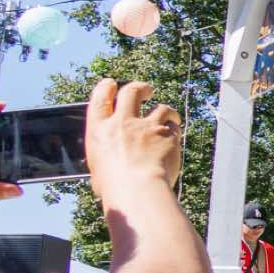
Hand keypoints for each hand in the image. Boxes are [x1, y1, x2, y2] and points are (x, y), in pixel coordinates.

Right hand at [86, 79, 182, 207]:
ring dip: (166, 110)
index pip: (100, 98)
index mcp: (100, 130)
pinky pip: (174, 126)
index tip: (111, 83)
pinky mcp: (168, 135)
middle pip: (132, 92)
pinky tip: (175, 137)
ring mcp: (147, 127)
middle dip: (140, 87)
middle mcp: (123, 123)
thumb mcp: (98, 167)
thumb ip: (107, 154)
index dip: (106, 87)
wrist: (137, 189)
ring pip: (160, 107)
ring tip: (169, 116)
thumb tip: (111, 159)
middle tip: (147, 90)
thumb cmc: (114, 186)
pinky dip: (175, 129)